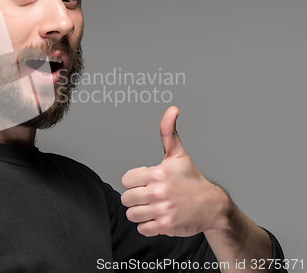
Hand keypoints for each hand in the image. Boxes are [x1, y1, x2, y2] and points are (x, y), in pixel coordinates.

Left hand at [121, 106, 227, 236]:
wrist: (212, 205)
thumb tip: (172, 109)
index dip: (134, 181)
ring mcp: (162, 210)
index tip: (145, 182)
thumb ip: (168, 131)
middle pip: (126, 199)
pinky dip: (147, 225)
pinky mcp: (166, 226)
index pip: (126, 180)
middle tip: (148, 196)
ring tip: (152, 207)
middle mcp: (158, 192)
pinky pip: (142, 229)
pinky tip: (158, 217)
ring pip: (132, 214)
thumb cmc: (191, 179)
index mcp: (157, 173)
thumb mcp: (178, 154)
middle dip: (135, 198)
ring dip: (139, 213)